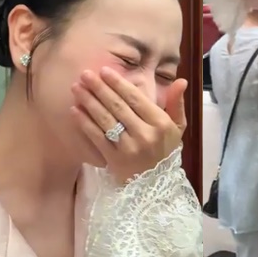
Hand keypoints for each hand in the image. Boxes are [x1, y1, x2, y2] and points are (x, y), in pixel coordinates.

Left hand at [71, 67, 187, 182]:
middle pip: (117, 106)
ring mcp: (128, 148)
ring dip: (89, 101)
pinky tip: (75, 110)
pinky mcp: (114, 159)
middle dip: (99, 88)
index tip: (105, 70)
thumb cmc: (166, 151)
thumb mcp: (178, 127)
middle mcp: (144, 134)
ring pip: (105, 119)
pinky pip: (97, 137)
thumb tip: (181, 80)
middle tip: (85, 74)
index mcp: (160, 123)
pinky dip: (85, 123)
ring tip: (76, 88)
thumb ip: (177, 103)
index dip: (119, 83)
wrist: (157, 186)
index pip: (136, 98)